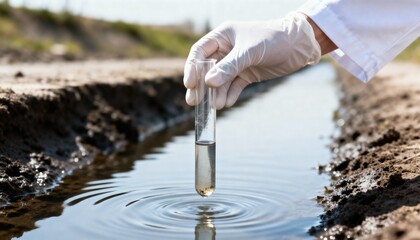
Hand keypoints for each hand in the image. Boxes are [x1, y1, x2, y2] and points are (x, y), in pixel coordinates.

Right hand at [184, 12, 320, 108]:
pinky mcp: (247, 74)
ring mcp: (236, 63)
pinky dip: (229, 95)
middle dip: (200, 86)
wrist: (299, 45)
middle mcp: (227, 50)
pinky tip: (226, 103)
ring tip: (216, 106)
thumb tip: (208, 83)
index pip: (200, 52)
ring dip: (216, 94)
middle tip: (193, 102)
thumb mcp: (249, 52)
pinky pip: (233, 86)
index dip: (192, 68)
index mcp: (223, 36)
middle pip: (207, 70)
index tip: (190, 84)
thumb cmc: (273, 39)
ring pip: (220, 81)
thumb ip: (229, 67)